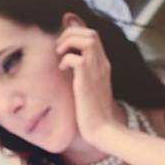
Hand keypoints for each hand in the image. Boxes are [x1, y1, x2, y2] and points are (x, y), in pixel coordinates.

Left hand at [56, 25, 118, 146]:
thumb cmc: (95, 115)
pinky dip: (66, 60)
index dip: (77, 33)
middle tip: (60, 48)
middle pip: (91, 33)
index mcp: (104, 66)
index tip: (65, 46)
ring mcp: (96, 73)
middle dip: (71, 34)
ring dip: (69, 42)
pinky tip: (62, 70)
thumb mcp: (90, 90)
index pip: (94, 36)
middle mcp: (102, 66)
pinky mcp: (86, 83)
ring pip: (87, 40)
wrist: (104, 131)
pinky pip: (76, 59)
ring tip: (60, 55)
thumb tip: (70, 65)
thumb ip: (84, 75)